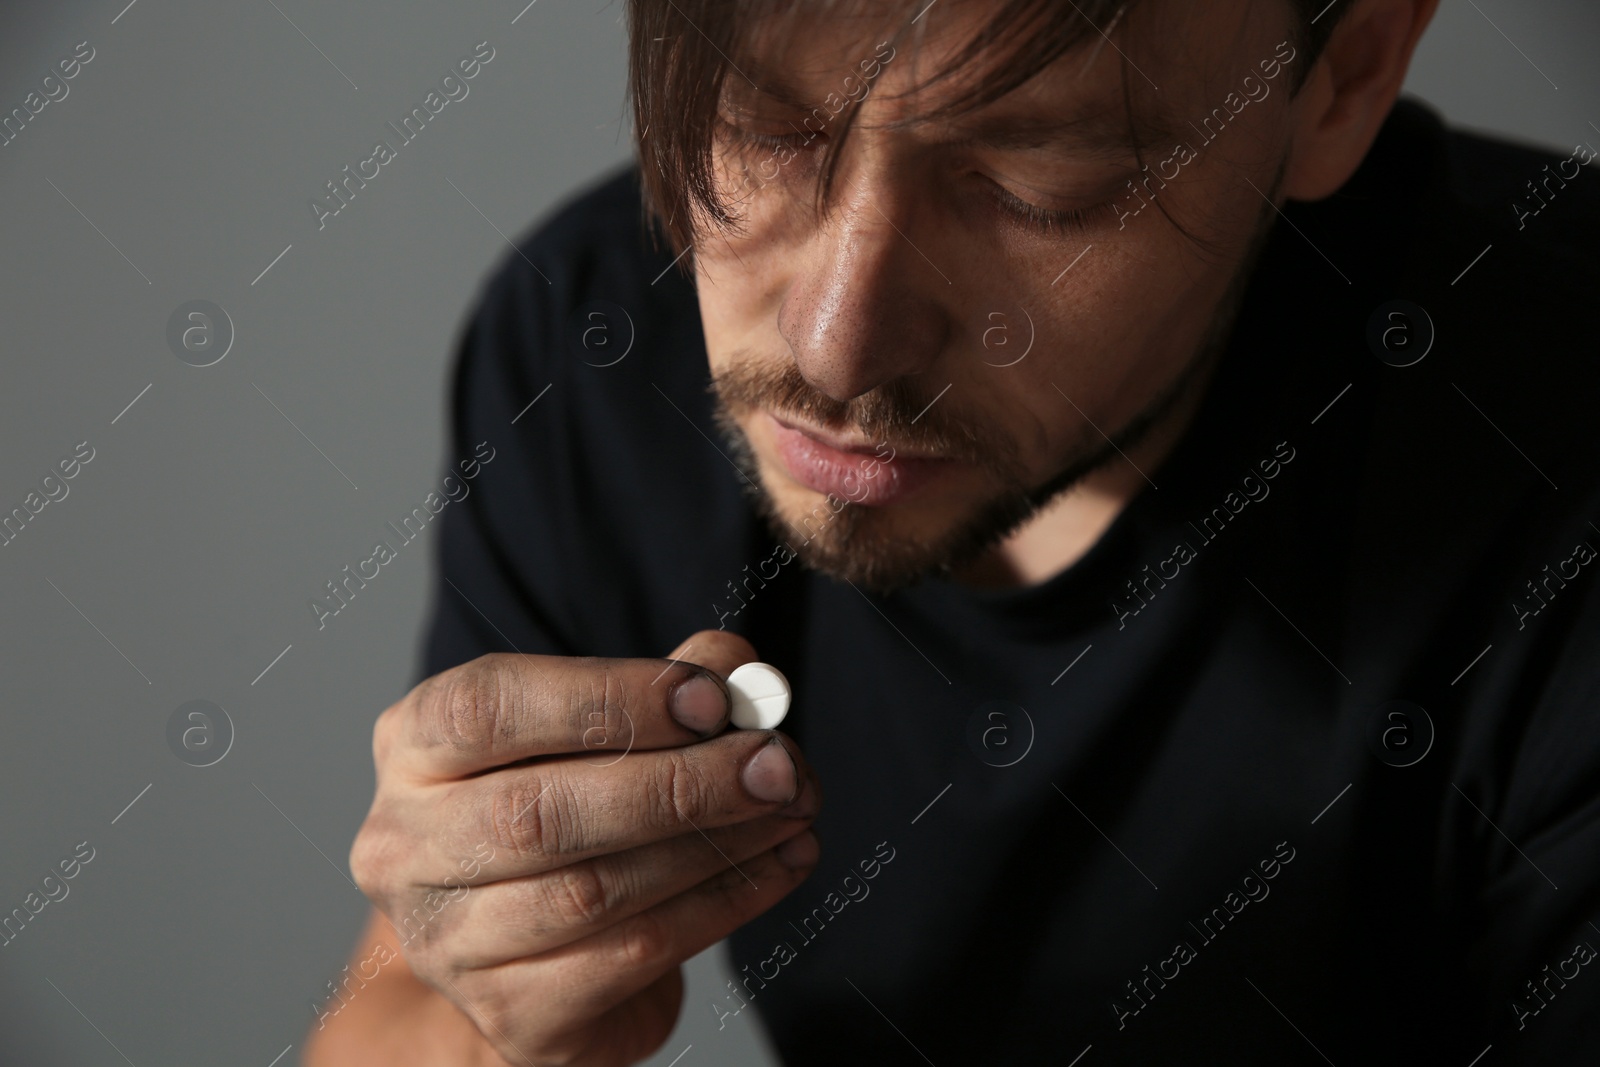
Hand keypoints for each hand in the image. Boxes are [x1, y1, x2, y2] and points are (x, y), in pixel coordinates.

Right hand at [347, 630, 821, 1065]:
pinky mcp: (510, 1014)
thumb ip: (669, 687)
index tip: (711, 698)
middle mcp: (405, 846)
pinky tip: (776, 867)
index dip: (605, 697)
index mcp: (415, 748)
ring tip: (790, 810)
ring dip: (713, 846)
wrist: (536, 952)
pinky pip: (629, 956)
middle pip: (539, 811)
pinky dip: (719, 906)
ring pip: (589, 891)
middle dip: (678, 783)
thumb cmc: (570, 810)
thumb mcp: (605, 730)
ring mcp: (448, 942)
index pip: (488, 707)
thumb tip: (741, 672)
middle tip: (775, 765)